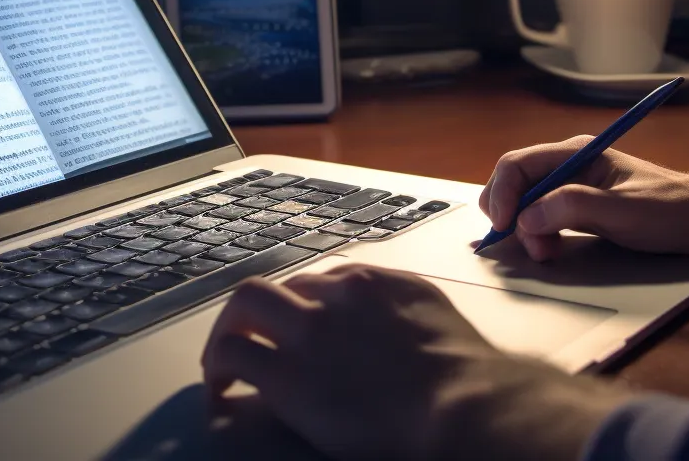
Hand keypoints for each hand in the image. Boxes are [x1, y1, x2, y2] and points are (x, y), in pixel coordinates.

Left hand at [202, 263, 635, 459]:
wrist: (463, 407)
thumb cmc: (470, 384)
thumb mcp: (442, 329)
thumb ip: (412, 321)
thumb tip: (408, 339)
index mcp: (382, 284)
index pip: (330, 280)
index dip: (310, 304)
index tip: (305, 324)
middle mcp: (340, 295)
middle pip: (285, 284)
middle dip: (265, 308)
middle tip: (254, 334)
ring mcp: (310, 330)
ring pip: (247, 303)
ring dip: (232, 327)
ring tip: (225, 355)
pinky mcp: (287, 373)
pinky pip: (232, 353)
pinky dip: (218, 364)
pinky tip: (221, 385)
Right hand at [480, 135, 688, 260]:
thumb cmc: (670, 211)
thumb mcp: (621, 212)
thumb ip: (572, 208)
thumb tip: (526, 217)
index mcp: (577, 153)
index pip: (518, 163)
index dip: (501, 194)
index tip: (503, 227)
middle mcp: (570, 164)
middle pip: (516, 181)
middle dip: (511, 214)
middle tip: (528, 246)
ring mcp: (575, 184)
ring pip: (527, 201)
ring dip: (525, 228)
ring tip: (545, 253)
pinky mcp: (581, 205)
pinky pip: (543, 215)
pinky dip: (538, 233)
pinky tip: (551, 249)